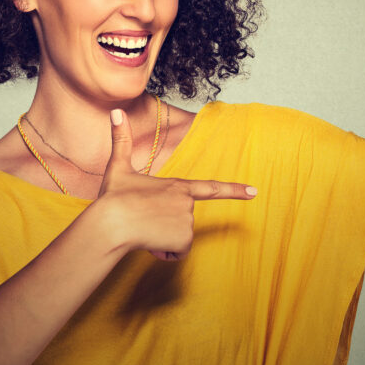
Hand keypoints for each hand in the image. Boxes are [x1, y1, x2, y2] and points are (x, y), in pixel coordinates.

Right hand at [96, 108, 255, 260]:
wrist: (110, 223)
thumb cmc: (113, 198)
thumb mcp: (118, 167)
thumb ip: (121, 140)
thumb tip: (116, 111)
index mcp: (176, 186)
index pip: (211, 188)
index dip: (234, 190)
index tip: (254, 192)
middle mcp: (186, 202)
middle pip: (182, 221)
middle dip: (164, 227)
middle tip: (143, 219)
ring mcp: (187, 220)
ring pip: (179, 239)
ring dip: (162, 240)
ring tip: (144, 230)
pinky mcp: (183, 238)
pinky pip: (177, 253)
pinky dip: (164, 253)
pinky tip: (149, 243)